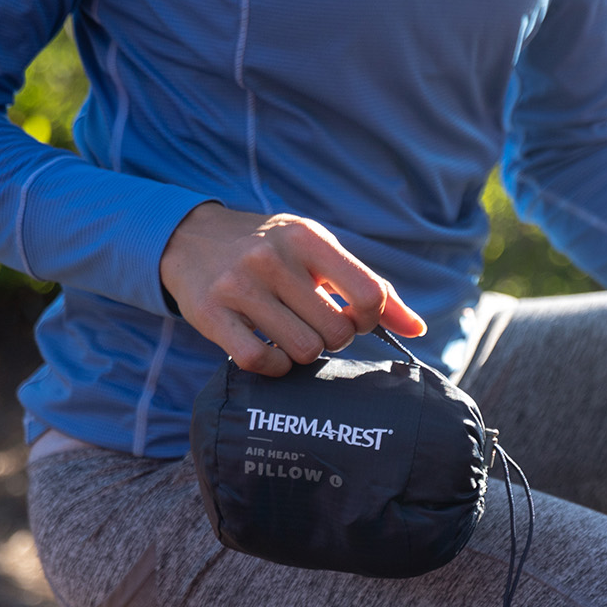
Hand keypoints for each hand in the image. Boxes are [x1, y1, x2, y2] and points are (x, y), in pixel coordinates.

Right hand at [158, 203, 426, 374]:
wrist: (189, 238)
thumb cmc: (272, 250)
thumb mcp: (319, 253)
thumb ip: (370, 287)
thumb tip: (417, 329)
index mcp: (308, 238)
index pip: (368, 295)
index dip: (369, 320)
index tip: (353, 319)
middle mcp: (272, 257)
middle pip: (336, 331)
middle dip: (333, 339)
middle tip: (314, 326)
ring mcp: (238, 285)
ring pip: (302, 351)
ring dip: (303, 353)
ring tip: (289, 334)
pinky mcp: (211, 314)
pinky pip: (261, 362)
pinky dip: (274, 368)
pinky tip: (269, 352)